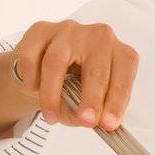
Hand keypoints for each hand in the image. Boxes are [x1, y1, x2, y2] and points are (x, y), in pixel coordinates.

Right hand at [11, 20, 138, 130]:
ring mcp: (69, 30)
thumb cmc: (75, 84)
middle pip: (95, 68)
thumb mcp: (90, 101)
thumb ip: (93, 111)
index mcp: (120, 53)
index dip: (116, 101)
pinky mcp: (41, 30)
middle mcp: (98, 37)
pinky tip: (33, 88)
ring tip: (51, 117)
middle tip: (85, 121)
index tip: (109, 124)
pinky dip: (31, 77)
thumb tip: (89, 122)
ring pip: (56, 62)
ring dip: (52, 94)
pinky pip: (31, 55)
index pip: (123, 76)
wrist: (44, 69)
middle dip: (91, 99)